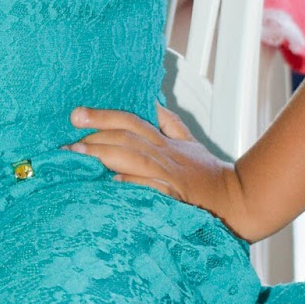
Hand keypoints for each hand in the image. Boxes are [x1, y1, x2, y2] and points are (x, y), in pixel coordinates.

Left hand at [66, 104, 253, 239]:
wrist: (238, 200)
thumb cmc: (209, 175)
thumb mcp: (189, 142)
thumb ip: (169, 122)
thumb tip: (151, 102)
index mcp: (165, 142)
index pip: (130, 121)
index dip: (102, 116)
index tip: (75, 114)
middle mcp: (164, 155)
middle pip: (126, 138)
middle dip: (95, 136)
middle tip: (66, 141)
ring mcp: (170, 176)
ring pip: (134, 158)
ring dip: (105, 155)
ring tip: (78, 157)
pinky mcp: (176, 198)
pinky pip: (151, 188)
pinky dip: (133, 183)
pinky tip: (113, 182)